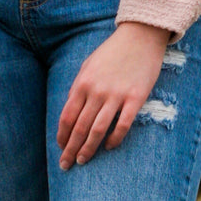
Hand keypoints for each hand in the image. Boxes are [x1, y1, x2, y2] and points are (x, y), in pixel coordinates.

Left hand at [57, 22, 171, 169]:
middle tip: (66, 165)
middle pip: (80, 127)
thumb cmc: (112, 52)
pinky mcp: (136, 98)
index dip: (62, 136)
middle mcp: (97, 91)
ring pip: (98, 129)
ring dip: (88, 148)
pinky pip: (123, 124)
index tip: (60, 148)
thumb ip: (79, 88)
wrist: (140, 36)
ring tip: (83, 161)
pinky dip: (114, 138)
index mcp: (82, 83)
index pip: (67, 117)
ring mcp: (116, 95)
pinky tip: (109, 147)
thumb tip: (72, 112)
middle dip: (71, 148)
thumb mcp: (88, 66)